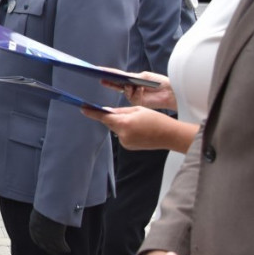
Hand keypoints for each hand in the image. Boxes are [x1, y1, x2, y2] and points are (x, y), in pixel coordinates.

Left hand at [29, 208, 68, 254]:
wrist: (49, 208)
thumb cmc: (45, 206)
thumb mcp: (38, 212)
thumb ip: (39, 217)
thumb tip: (43, 215)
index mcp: (33, 228)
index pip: (35, 239)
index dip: (40, 244)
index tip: (44, 246)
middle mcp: (39, 236)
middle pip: (44, 246)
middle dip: (49, 249)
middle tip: (54, 252)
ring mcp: (48, 238)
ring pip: (54, 248)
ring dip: (58, 250)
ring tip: (62, 251)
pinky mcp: (57, 239)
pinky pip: (62, 247)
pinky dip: (65, 249)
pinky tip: (68, 250)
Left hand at [80, 106, 194, 151]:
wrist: (170, 136)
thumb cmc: (156, 120)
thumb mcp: (138, 110)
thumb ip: (120, 111)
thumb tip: (107, 111)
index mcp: (124, 123)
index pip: (104, 117)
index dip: (92, 112)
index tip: (83, 108)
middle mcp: (123, 134)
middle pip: (111, 123)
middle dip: (115, 117)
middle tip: (128, 114)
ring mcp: (125, 142)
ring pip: (117, 128)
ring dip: (122, 124)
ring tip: (139, 122)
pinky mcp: (129, 146)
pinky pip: (123, 135)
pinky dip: (126, 130)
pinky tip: (139, 130)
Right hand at [99, 71, 174, 109]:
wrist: (170, 93)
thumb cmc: (159, 82)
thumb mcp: (144, 77)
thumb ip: (132, 78)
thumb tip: (124, 80)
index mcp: (132, 79)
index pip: (117, 76)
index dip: (107, 73)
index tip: (98, 70)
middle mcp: (131, 88)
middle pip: (116, 84)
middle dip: (109, 82)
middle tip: (102, 79)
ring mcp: (133, 95)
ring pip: (125, 91)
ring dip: (130, 88)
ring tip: (138, 85)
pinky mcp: (138, 103)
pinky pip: (133, 97)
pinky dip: (137, 93)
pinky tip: (143, 90)